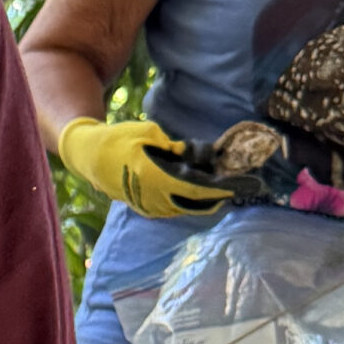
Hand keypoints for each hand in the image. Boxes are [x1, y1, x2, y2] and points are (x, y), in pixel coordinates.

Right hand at [57, 117, 230, 219]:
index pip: (204, 189)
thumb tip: (204, 155)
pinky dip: (194, 194)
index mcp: (158, 179)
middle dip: (222, 191)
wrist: (88, 157)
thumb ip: (179, 148)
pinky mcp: (150, 208)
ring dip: (207, 192)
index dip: (231, 186)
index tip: (254, 184)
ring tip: (211, 171)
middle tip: (238, 178)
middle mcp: (158, 199)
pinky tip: (193, 176)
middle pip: (203, 202)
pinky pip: (181, 204)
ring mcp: (153, 207)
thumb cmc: (118, 140)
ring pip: (193, 205)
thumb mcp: (151, 135)